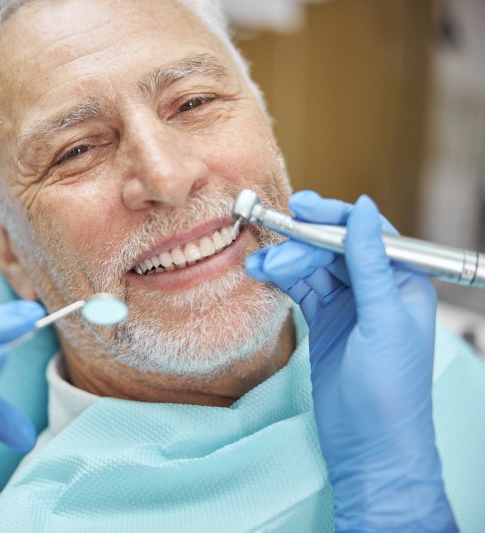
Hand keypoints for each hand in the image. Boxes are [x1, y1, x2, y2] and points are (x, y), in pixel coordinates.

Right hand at [245, 192, 456, 531]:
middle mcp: (377, 289)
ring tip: (258, 265)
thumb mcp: (381, 321)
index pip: (367, 235)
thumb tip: (363, 208)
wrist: (369, 448)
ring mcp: (349, 306)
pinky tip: (262, 274)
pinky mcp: (326, 323)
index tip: (301, 207)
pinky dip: (282, 280)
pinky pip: (302, 289)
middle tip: (271, 242)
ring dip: (286, 262)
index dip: (334, 218)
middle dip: (303, 243)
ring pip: (314, 267)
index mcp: (404, 283)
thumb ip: (370, 264)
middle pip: (335, 248)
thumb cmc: (389, 391)